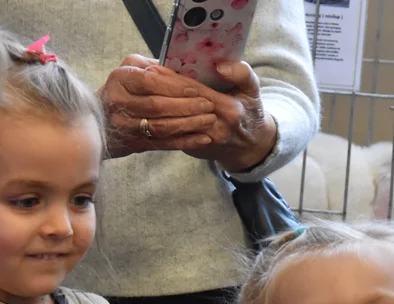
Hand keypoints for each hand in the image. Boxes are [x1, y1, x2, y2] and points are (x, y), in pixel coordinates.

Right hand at [100, 55, 218, 158]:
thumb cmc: (124, 88)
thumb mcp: (134, 69)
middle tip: (209, 105)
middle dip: (187, 106)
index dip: (176, 86)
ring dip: (189, 125)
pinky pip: (162, 143)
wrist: (101, 117)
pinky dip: (184, 142)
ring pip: (161, 127)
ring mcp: (123, 125)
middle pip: (157, 106)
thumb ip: (156, 68)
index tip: (197, 89)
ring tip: (209, 120)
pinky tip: (202, 139)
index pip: (151, 81)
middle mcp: (118, 102)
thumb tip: (184, 70)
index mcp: (120, 78)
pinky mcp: (131, 144)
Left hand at [148, 60, 278, 171]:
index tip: (156, 67)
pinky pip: (173, 133)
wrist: (248, 146)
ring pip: (174, 122)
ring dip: (156, 107)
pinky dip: (160, 120)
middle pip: (181, 108)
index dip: (175, 80)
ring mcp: (202, 141)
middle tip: (142, 76)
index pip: (197, 92)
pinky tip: (147, 108)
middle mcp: (215, 128)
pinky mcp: (193, 148)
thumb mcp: (252, 90)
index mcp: (229, 110)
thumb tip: (222, 66)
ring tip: (141, 91)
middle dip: (161, 91)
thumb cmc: (248, 112)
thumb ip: (242, 74)